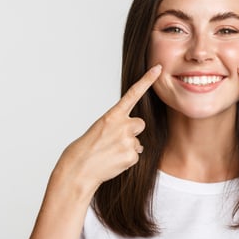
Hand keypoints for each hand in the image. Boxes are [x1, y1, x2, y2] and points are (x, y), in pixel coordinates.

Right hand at [55, 64, 161, 191]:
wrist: (79, 169)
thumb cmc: (87, 149)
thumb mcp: (100, 129)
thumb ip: (118, 126)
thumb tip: (136, 141)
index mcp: (112, 115)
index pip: (133, 94)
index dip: (147, 80)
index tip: (158, 69)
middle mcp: (122, 125)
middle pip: (140, 124)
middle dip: (132, 132)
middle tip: (114, 141)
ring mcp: (128, 141)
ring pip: (137, 142)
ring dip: (127, 147)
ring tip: (110, 153)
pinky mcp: (131, 156)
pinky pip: (135, 155)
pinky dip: (126, 160)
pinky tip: (113, 161)